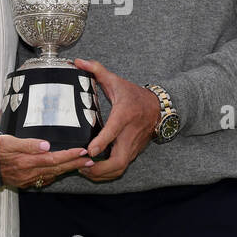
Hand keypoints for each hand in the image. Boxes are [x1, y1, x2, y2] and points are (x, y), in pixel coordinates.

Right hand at [0, 135, 91, 189]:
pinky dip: (55, 175)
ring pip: (52, 174)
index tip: (83, 151)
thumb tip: (46, 145)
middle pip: (57, 168)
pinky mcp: (24, 182)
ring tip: (82, 165)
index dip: (70, 155)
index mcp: (27, 162)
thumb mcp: (8, 141)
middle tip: (90, 160)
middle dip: (75, 164)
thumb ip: (28, 144)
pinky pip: (44, 179)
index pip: (54, 159)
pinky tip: (62, 171)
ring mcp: (27, 179)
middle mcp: (29, 173)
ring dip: (68, 170)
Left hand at [74, 58, 158, 181]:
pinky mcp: (133, 152)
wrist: (159, 108)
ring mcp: (133, 146)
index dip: (102, 143)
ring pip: (120, 168)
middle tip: (81, 167)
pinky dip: (107, 173)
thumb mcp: (117, 81)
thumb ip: (97, 70)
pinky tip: (93, 171)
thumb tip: (78, 61)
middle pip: (119, 160)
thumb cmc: (135, 95)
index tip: (89, 151)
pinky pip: (121, 167)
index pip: (114, 131)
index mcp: (124, 115)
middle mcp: (130, 134)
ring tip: (83, 171)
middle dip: (100, 169)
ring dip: (102, 174)